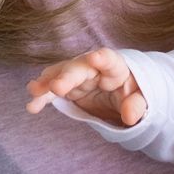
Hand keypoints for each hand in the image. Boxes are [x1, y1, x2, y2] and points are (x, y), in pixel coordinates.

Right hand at [24, 47, 145, 126]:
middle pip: (78, 68)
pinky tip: (32, 107)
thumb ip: (138, 105)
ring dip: (46, 82)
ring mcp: (77, 77)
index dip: (102, 58)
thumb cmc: (132, 92)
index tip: (94, 58)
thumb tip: (130, 115)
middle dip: (66, 76)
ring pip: (59, 75)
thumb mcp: (141, 99)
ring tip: (34, 90)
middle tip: (55, 86)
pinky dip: (41, 98)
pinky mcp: (67, 88)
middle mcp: (91, 67)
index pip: (109, 60)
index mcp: (114, 67)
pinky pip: (51, 92)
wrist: (121, 92)